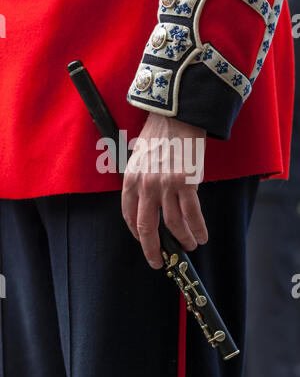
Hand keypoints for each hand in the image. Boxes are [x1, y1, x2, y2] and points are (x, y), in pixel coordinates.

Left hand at [121, 112, 207, 268]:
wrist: (176, 114)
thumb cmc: (158, 134)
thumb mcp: (138, 157)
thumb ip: (141, 181)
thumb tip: (151, 203)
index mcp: (130, 180)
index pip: (129, 216)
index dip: (137, 234)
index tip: (145, 242)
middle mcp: (145, 186)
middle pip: (147, 227)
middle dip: (153, 250)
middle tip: (159, 262)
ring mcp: (165, 185)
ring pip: (174, 225)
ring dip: (183, 240)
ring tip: (190, 246)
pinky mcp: (186, 182)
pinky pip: (193, 215)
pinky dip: (198, 229)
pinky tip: (202, 237)